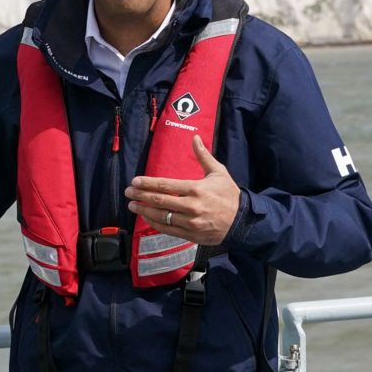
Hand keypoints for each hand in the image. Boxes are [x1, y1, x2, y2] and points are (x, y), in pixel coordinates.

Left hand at [125, 135, 240, 245]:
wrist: (242, 221)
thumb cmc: (229, 194)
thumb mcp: (218, 172)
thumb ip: (203, 156)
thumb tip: (194, 137)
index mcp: (196, 189)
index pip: (165, 185)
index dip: (147, 183)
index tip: (134, 181)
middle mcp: (191, 206)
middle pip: (159, 201)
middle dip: (141, 196)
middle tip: (128, 192)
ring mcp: (190, 222)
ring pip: (161, 216)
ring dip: (144, 211)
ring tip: (132, 206)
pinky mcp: (191, 235)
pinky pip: (168, 229)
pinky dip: (155, 224)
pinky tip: (146, 218)